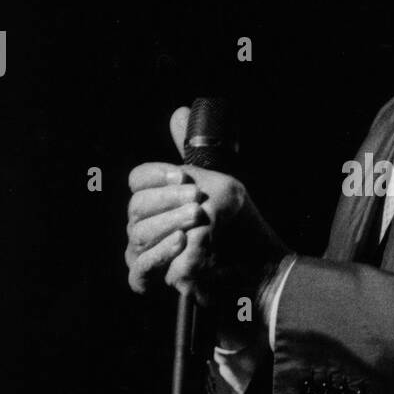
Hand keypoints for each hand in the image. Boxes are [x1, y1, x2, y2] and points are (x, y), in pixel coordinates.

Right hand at [125, 107, 288, 346]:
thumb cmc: (237, 226)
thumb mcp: (221, 182)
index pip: (138, 179)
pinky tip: (180, 242)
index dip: (156, 175)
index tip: (184, 176)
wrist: (257, 265)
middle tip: (198, 201)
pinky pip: (139, 269)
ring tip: (197, 220)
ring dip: (169, 223)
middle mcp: (146, 224)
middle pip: (136, 205)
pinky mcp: (151, 281)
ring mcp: (145, 253)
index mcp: (159, 198)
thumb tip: (179, 112)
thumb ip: (192, 151)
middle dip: (167, 199)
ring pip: (138, 234)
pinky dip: (159, 254)